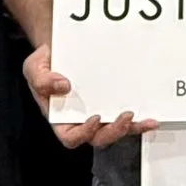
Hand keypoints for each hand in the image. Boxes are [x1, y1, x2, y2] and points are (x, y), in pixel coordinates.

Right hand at [22, 43, 151, 149]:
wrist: (62, 47)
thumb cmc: (47, 62)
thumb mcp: (34, 67)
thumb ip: (41, 79)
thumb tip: (62, 85)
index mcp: (60, 118)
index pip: (71, 137)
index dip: (83, 133)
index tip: (94, 118)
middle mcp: (80, 120)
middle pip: (98, 138)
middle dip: (113, 131)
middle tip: (125, 116)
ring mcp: (99, 114)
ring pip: (115, 131)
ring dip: (131, 129)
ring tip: (144, 120)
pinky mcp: (112, 105)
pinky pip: (127, 119)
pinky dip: (140, 121)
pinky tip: (151, 118)